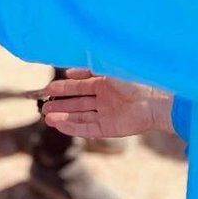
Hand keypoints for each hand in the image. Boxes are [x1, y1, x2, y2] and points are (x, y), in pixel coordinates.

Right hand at [41, 68, 171, 138]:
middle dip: (60, 105)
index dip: (63, 89)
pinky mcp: (109, 129)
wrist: (153, 100)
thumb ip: (88, 69)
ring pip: (80, 117)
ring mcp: (106, 115)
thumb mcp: (107, 69)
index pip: (78, 87)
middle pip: (76, 104)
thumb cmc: (133, 80)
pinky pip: (88, 128)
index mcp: (103, 84)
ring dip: (64, 118)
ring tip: (47, 118)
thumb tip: (68, 72)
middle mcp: (103, 100)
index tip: (47, 90)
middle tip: (43, 107)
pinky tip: (61, 125)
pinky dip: (74, 127)